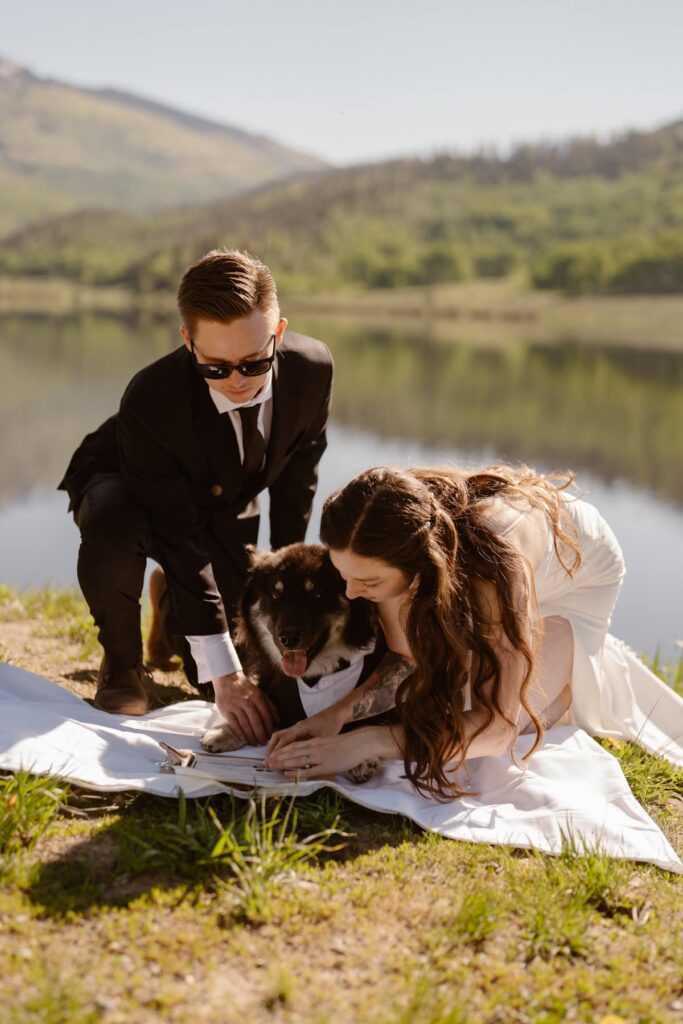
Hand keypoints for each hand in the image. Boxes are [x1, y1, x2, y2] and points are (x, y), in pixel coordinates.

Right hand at [212, 671, 278, 745]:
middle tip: (263, 743)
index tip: (270, 735)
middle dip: (260, 735)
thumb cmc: (245, 689)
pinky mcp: (226, 711)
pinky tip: (244, 739)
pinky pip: (234, 725)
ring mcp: (236, 706)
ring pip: (245, 725)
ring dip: (251, 736)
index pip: (265, 715)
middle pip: (256, 722)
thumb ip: (270, 706)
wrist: (227, 680)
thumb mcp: (260, 694)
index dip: (268, 728)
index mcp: (257, 697)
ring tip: (254, 743)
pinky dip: (240, 734)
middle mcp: (247, 702)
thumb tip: (278, 721)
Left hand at [265, 727, 382, 778]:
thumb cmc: (348, 744)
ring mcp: (320, 757)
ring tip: (270, 766)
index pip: (294, 745)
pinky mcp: (326, 766)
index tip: (271, 755)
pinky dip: (296, 771)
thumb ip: (319, 748)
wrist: (361, 742)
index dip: (281, 751)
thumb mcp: (330, 742)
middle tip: (264, 762)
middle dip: (277, 757)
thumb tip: (310, 756)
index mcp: (316, 741)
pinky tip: (286, 773)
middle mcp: (315, 747)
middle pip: (292, 752)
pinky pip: (308, 770)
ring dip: (282, 763)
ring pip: (296, 760)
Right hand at [266, 704, 344, 759]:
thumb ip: (312, 749)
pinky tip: (282, 753)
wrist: (337, 713)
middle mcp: (297, 726)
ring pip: (281, 736)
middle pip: (278, 736)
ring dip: (275, 746)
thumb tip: (304, 762)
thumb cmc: (332, 724)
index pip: (284, 740)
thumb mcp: (323, 738)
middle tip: (268, 761)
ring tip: (272, 758)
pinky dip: (282, 744)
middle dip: (272, 748)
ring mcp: (298, 727)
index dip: (277, 751)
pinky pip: (287, 737)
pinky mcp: (301, 729)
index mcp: (300, 728)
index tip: (271, 760)